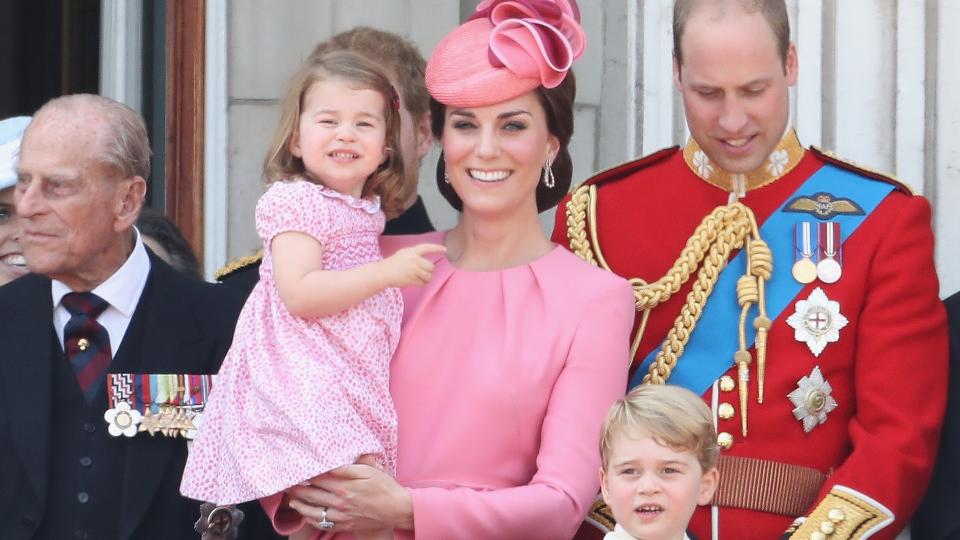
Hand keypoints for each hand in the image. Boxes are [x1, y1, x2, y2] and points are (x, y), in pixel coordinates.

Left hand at [286, 463, 413, 532]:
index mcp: (344, 486)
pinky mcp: (345, 524)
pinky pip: (323, 524)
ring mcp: (341, 515)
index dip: (306, 474)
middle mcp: (340, 501)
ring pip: (314, 511)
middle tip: (287, 484)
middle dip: (298, 489)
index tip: (296, 469)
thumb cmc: (385, 487)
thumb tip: (332, 463)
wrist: (396, 509)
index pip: (318, 478)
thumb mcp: (370, 471)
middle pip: (312, 494)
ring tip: (292, 500)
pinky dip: (312, 520)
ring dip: (300, 505)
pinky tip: (307, 515)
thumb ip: (349, 467)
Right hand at [379, 243, 445, 286]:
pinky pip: (423, 282)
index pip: (426, 247)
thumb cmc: (392, 264)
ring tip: (418, 277)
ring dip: (426, 278)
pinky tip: (415, 281)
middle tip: (421, 272)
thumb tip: (428, 264)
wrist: (383, 273)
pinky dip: (421, 283)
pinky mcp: (412, 279)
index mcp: (411, 251)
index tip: (444, 249)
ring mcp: (413, 269)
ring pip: (429, 275)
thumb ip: (414, 256)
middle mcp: (413, 259)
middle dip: (428, 270)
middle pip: (430, 266)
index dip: (436, 248)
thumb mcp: (403, 254)